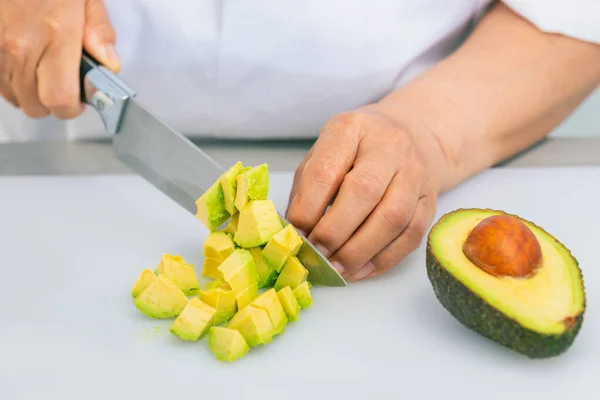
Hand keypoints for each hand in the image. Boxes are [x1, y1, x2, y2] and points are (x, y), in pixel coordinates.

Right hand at [0, 0, 119, 118]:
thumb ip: (99, 31)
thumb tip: (110, 65)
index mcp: (54, 35)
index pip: (60, 99)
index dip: (72, 107)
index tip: (80, 99)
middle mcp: (19, 46)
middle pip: (34, 105)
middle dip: (53, 103)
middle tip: (64, 84)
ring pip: (12, 96)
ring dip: (30, 92)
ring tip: (42, 69)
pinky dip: (10, 78)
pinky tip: (22, 60)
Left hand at [286, 105, 447, 281]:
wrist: (410, 138)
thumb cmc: (354, 150)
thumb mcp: (322, 153)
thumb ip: (306, 188)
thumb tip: (294, 233)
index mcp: (351, 129)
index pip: (326, 170)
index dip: (308, 208)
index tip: (295, 233)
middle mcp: (390, 146)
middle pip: (364, 192)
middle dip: (335, 232)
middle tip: (316, 255)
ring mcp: (415, 174)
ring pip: (392, 218)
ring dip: (359, 252)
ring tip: (336, 269)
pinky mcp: (430, 202)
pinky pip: (410, 237)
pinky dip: (382, 260)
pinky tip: (359, 270)